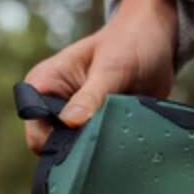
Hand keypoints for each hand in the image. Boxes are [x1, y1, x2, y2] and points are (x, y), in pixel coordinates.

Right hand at [23, 0, 178, 153]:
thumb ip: (91, 96)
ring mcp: (73, 120)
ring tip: (121, 135)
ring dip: (99, 151)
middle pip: (56, 149)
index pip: (37, 135)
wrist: (156, 40)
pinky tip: (127, 140)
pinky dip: (111, 150)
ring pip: (78, 153)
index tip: (90, 142)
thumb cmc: (129, 42)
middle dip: (82, 150)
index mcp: (43, 86)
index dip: (59, 145)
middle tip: (111, 139)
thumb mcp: (112, 68)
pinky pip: (97, 150)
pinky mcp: (94, 128)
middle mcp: (52, 106)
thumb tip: (70, 123)